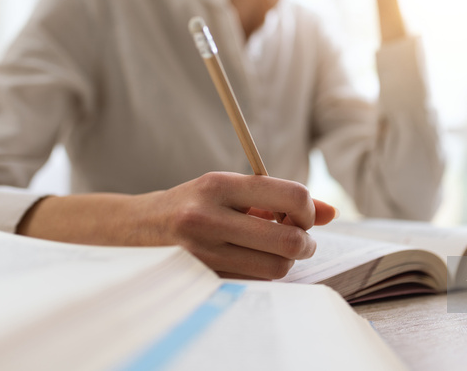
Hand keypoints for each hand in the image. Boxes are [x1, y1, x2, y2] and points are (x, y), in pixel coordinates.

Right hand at [18, 172, 336, 279]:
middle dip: (306, 242)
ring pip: (276, 268)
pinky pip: (254, 281)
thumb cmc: (193, 203)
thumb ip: (280, 198)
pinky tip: (251, 258)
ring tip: (273, 248)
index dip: (309, 209)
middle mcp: (208, 217)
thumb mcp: (231, 188)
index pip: (290, 195)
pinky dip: (264, 271)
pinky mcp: (202, 276)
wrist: (135, 229)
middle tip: (299, 238)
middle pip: (289, 240)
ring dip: (286, 261)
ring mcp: (203, 251)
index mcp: (218, 184)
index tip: (303, 214)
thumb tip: (332, 213)